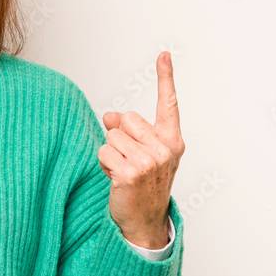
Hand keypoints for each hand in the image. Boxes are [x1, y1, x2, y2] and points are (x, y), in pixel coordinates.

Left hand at [98, 51, 184, 248]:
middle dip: (119, 136)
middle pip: (126, 118)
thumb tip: (108, 115)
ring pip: (111, 135)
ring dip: (110, 152)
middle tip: (129, 160)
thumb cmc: (143, 185)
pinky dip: (103, 164)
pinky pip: (103, 151)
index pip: (169, 104)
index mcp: (172, 140)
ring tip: (123, 172)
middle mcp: (164, 148)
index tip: (163, 55)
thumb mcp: (141, 154)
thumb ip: (129, 131)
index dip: (165, 77)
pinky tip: (116, 179)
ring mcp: (149, 161)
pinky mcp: (131, 172)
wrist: (144, 221)